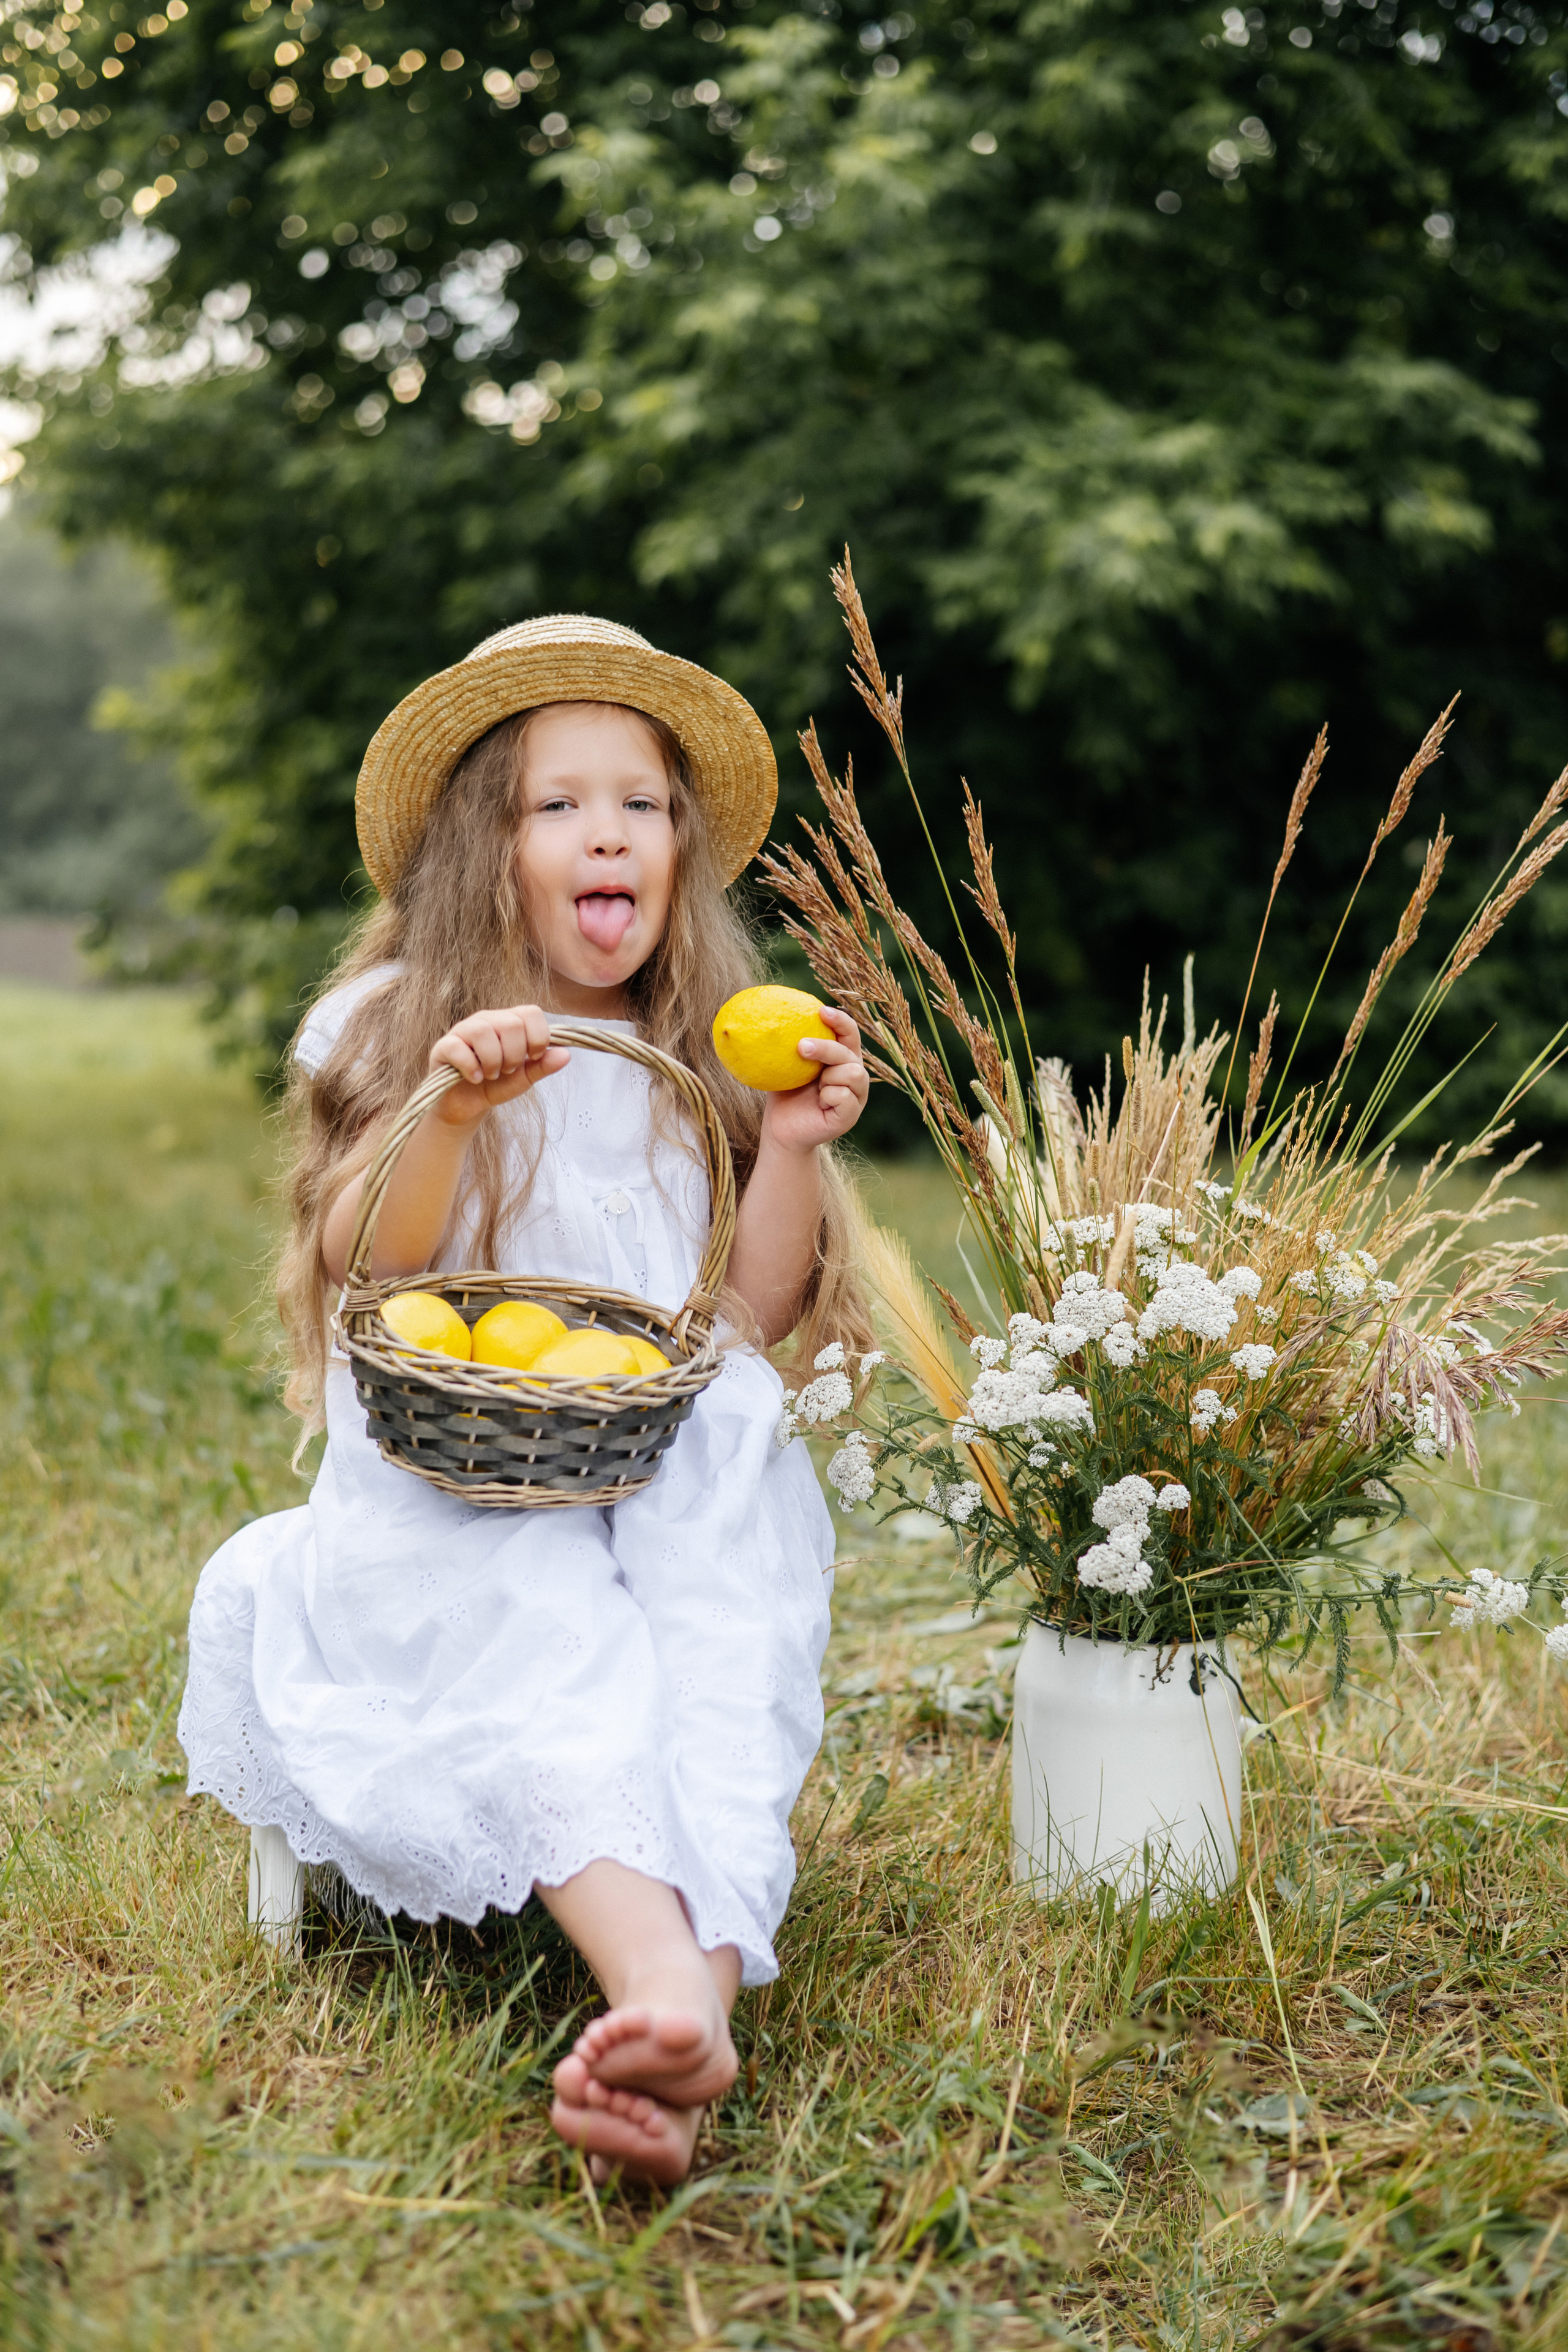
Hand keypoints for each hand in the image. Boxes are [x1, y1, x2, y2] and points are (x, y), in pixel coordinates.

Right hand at [428, 1004, 569, 1126]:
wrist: (467, 1105)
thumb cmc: (496, 1085)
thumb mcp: (525, 1078)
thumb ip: (543, 1066)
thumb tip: (567, 1054)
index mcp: (510, 1021)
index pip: (532, 1012)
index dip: (538, 1037)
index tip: (532, 1058)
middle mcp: (487, 1019)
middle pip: (511, 1024)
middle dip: (515, 1055)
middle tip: (507, 1070)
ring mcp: (464, 1030)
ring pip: (484, 1032)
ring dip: (493, 1062)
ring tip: (490, 1075)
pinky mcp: (444, 1046)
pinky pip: (459, 1048)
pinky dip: (471, 1068)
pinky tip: (475, 1078)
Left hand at [760, 1007, 869, 1154]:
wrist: (781, 1129)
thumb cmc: (785, 1094)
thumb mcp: (786, 1065)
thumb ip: (787, 1044)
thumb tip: (768, 1012)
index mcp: (842, 1058)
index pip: (849, 1033)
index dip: (840, 1020)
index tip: (820, 1010)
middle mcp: (854, 1074)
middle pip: (849, 1052)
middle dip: (826, 1047)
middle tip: (801, 1047)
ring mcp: (856, 1096)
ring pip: (853, 1073)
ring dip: (829, 1077)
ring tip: (815, 1087)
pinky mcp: (851, 1115)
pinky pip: (845, 1097)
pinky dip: (829, 1097)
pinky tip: (819, 1102)